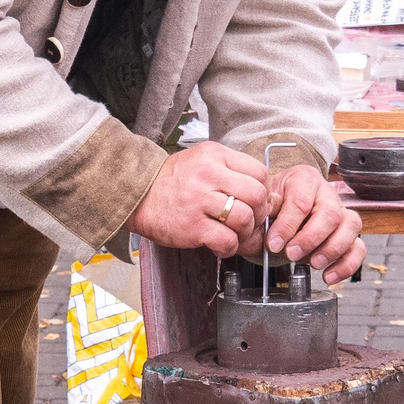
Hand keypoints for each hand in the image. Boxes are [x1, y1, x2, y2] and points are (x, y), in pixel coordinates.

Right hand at [128, 142, 268, 255]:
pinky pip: (227, 240)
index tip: (255, 201)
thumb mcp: (202, 161)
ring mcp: (200, 201)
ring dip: (245, 232)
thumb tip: (266, 193)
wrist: (137, 195)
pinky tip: (220, 244)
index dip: (263, 190)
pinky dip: (229, 247)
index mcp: (214, 155)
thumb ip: (231, 171)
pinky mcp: (193, 227)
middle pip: (256, 195)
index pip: (259, 171)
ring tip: (233, 233)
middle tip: (249, 220)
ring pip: (245, 218)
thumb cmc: (172, 181)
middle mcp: (209, 174)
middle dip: (259, 213)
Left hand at [245, 163, 364, 282]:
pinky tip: (329, 275)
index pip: (301, 201)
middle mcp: (326, 194)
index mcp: (304, 179)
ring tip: (314, 264)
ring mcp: (341, 213)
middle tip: (292, 254)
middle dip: (310, 238)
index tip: (273, 243)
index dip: (287, 225)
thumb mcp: (259, 207)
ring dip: (332, 249)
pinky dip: (347, 265)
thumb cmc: (268, 211)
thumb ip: (263, 209)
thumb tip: (267, 211)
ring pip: (351, 226)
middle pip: (330, 213)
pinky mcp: (347, 236)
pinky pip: (358, 248)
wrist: (271, 221)